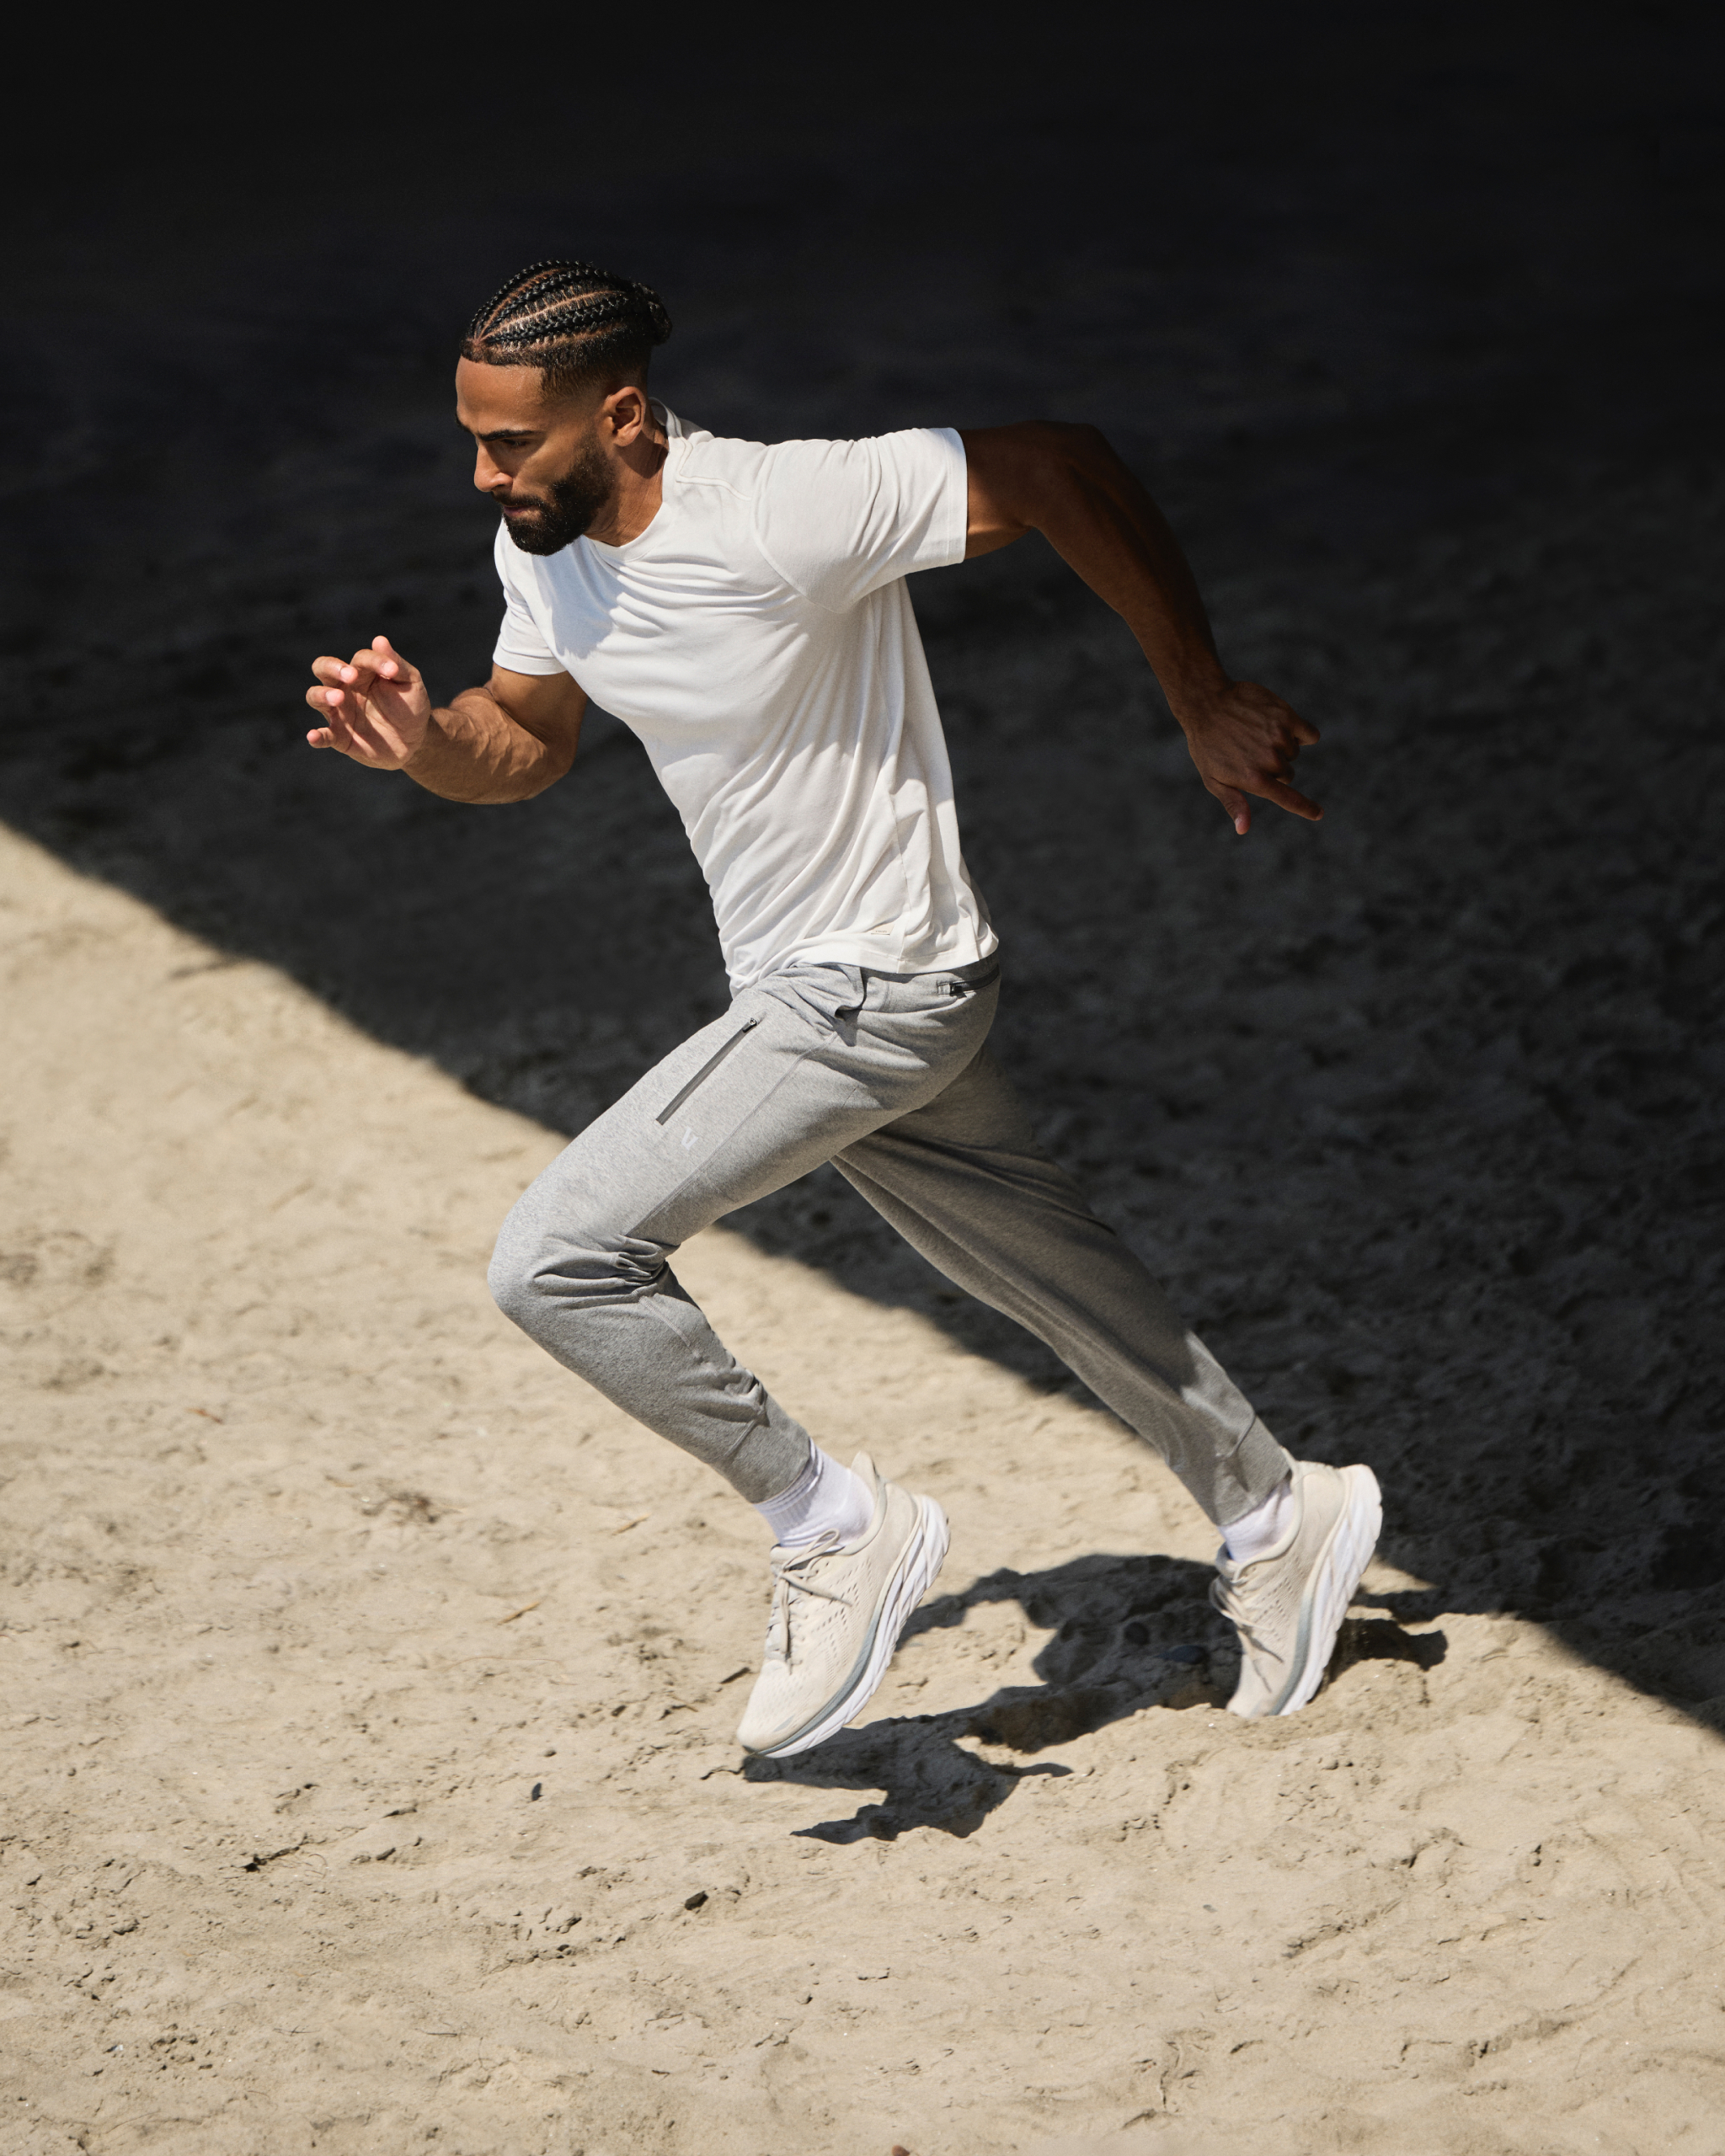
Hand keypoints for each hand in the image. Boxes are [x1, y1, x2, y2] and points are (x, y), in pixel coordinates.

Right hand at [304, 636, 432, 768]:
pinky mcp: (339, 737)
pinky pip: (323, 736)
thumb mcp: (410, 684)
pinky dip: (316, 736)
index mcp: (362, 672)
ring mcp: (340, 712)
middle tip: (351, 676)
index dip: (375, 661)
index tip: (391, 671)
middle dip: (332, 668)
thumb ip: (397, 664)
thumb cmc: (410, 707)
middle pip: (323, 668)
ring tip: (339, 698)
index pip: (360, 659)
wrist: (415, 741)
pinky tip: (313, 736)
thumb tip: (379, 640)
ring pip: (315, 696)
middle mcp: (345, 688)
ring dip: (323, 695)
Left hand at [1174, 678, 1321, 834]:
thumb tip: (1243, 829)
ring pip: (1295, 752)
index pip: (1288, 799)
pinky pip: (1310, 734)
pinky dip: (1301, 732)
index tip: (1319, 814)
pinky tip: (1279, 725)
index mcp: (1253, 779)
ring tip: (1256, 734)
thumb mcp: (1213, 779)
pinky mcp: (1288, 716)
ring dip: (1282, 747)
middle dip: (1275, 768)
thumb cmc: (1207, 745)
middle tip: (1250, 752)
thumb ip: (1233, 804)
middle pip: (1288, 774)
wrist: (1207, 703)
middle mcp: (1270, 760)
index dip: (1305, 808)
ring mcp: (1280, 737)